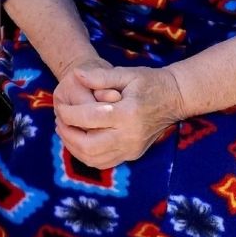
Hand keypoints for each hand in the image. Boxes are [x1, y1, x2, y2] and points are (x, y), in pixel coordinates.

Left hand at [54, 65, 183, 168]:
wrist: (176, 98)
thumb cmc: (150, 82)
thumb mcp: (126, 73)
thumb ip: (99, 76)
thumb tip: (75, 74)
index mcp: (127, 114)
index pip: (88, 118)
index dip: (68, 113)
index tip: (59, 106)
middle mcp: (129, 136)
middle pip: (88, 145)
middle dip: (68, 134)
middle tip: (59, 121)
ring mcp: (132, 148)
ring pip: (94, 159)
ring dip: (74, 147)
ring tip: (65, 130)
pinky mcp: (133, 154)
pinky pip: (104, 162)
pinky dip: (87, 155)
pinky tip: (79, 140)